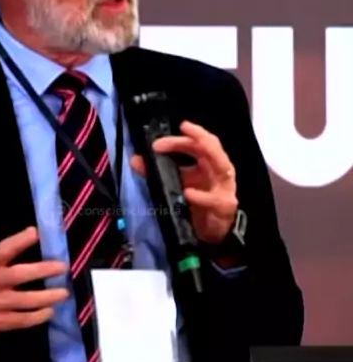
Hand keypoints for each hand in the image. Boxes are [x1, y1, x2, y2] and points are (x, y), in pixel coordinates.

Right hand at [0, 226, 68, 347]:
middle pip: (19, 275)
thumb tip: (34, 245)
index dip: (19, 240)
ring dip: (48, 297)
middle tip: (62, 267)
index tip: (36, 232)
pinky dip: (38, 316)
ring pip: (26, 301)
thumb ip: (2, 261)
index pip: (2, 250)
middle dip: (43, 270)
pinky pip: (23, 320)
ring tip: (63, 293)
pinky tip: (49, 311)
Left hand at [131, 121, 237, 244]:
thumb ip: (156, 173)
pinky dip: (202, 196)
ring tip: (188, 147)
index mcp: (207, 164)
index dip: (179, 139)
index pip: (197, 144)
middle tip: (183, 128)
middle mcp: (219, 171)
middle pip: (213, 147)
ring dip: (207, 153)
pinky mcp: (224, 207)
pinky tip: (188, 194)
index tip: (157, 144)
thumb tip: (135, 160)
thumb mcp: (175, 186)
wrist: (209, 234)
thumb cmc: (195, 205)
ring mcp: (225, 188)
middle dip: (199, 136)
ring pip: (222, 166)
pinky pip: (215, 199)